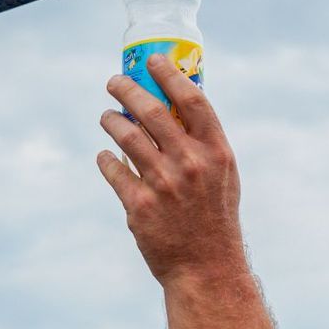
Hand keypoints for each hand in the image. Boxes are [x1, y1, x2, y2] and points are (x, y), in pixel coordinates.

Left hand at [97, 53, 245, 286]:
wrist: (207, 268)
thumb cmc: (215, 217)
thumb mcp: (223, 175)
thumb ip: (203, 142)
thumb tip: (175, 104)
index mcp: (216, 151)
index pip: (191, 99)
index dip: (170, 73)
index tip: (153, 60)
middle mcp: (190, 163)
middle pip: (150, 110)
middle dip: (126, 89)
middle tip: (114, 82)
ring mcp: (163, 184)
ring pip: (125, 135)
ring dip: (110, 120)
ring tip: (106, 116)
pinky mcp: (139, 206)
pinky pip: (113, 169)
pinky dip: (106, 158)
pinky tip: (105, 155)